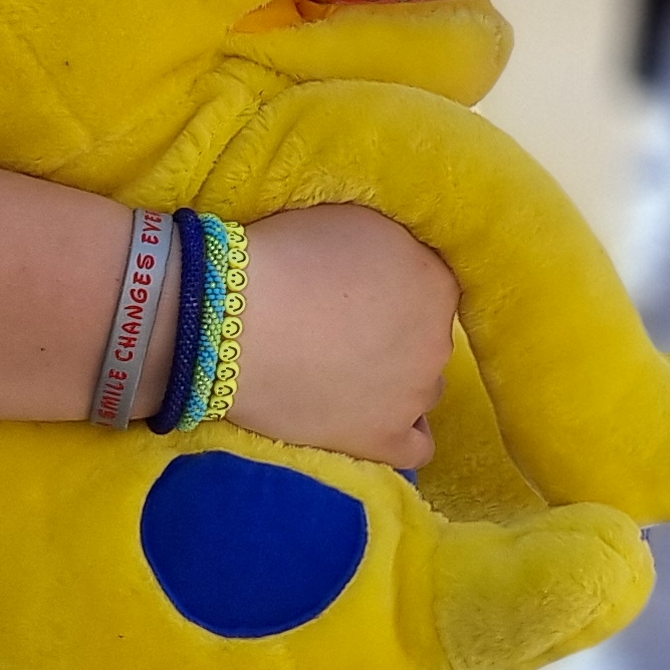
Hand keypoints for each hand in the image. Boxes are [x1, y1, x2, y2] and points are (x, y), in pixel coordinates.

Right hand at [228, 204, 456, 466]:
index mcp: (436, 283)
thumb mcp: (356, 220)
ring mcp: (414, 396)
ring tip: (346, 371)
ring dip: (396, 378)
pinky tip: (378, 420)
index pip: (432, 285)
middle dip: (394, 331)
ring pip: (424, 388)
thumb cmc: (285, 257)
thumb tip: (402, 260)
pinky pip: (418, 449)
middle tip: (342, 327)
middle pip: (428, 337)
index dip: (393, 286)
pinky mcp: (382, 440)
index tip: (358, 287)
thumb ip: (396, 244)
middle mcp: (438, 342)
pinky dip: (403, 434)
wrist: (230, 322)